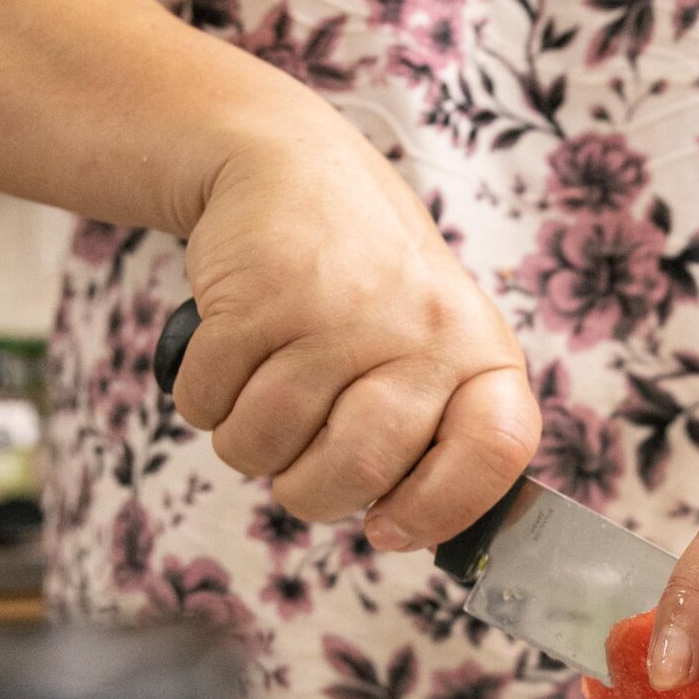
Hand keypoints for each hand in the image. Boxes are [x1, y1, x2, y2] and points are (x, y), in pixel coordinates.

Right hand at [171, 119, 538, 548]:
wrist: (289, 166)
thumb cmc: (367, 283)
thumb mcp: (431, 343)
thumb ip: (432, 431)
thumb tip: (403, 532)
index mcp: (480, 354)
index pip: (495, 454)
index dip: (440, 509)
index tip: (391, 527)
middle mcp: (423, 331)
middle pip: (357, 472)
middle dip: (310, 490)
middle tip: (303, 457)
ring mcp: (340, 312)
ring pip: (264, 449)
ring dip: (247, 439)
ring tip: (268, 382)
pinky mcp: (258, 297)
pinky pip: (207, 406)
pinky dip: (203, 396)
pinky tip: (232, 348)